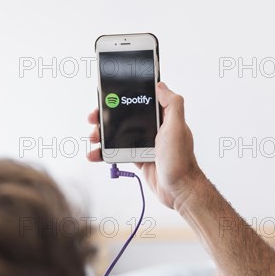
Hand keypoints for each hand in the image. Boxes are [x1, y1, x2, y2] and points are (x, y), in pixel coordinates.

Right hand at [87, 82, 203, 209]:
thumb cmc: (180, 161)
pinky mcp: (139, 156)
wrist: (178, 190)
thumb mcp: (177, 128)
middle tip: (94, 119)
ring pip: (118, 133)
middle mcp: (154, 128)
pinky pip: (118, 150)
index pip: (141, 100)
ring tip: (93, 138)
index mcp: (163, 117)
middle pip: (125, 116)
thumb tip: (160, 85)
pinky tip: (95, 154)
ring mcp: (145, 142)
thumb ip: (172, 104)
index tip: (109, 97)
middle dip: (107, 116)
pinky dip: (105, 152)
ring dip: (103, 134)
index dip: (124, 97)